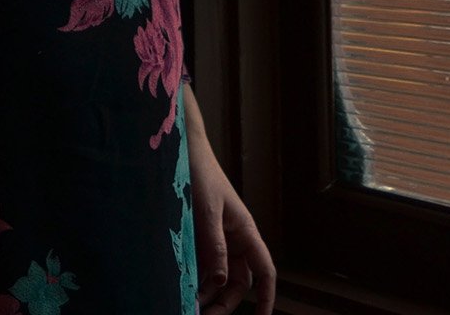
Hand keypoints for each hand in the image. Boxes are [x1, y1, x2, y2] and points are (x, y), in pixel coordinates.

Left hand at [182, 86, 275, 313]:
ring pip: (219, 276)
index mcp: (245, 232)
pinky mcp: (200, 236)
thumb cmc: (199, 174)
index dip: (267, 296)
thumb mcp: (206, 211)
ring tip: (188, 304)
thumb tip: (218, 281)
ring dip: (208, 292)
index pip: (264, 271)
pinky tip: (182, 286)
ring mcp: (217, 239)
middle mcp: (235, 239)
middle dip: (225, 302)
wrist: (182, 149)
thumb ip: (213, 246)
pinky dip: (196, 278)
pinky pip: (203, 264)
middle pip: (238, 282)